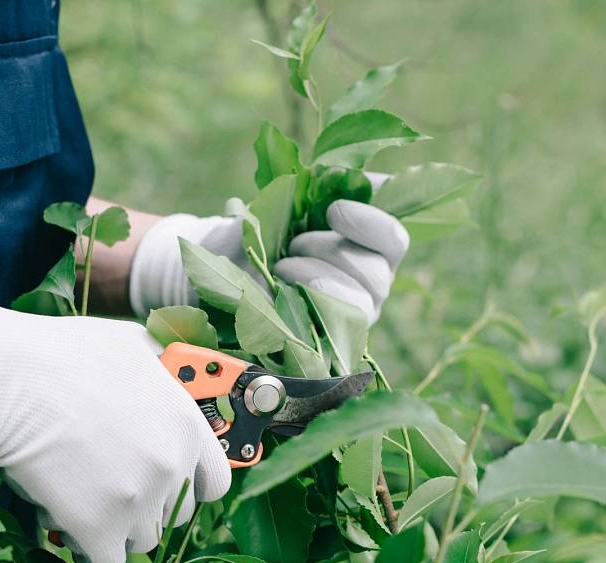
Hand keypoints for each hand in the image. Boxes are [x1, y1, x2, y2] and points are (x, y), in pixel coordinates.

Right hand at [0, 299, 231, 562]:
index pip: (215, 481)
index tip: (165, 487)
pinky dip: (88, 552)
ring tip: (79, 504)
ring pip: (141, 541)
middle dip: (145, 508)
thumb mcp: (130, 345)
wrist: (11, 382)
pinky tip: (66, 528)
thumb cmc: (60, 354)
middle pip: (174, 515)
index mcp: (186, 425)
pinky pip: (106, 562)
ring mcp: (138, 502)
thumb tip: (167, 372)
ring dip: (114, 530)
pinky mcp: (99, 530)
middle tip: (108, 491)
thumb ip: (159, 370)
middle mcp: (171, 467)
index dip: (189, 486)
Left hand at [128, 175, 408, 322]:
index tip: (334, 209)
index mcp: (363, 243)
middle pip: (378, 270)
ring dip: (319, 280)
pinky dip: (309, 310)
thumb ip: (301, 194)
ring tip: (282, 270)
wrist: (212, 275)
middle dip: (333, 252)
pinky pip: (335, 331)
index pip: (393, 236)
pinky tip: (282, 297)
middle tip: (293, 244)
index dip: (373, 221)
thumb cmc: (246, 237)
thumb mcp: (269, 210)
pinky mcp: (329, 342)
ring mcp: (350, 315)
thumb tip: (331, 176)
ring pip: (361, 302)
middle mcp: (366, 281)